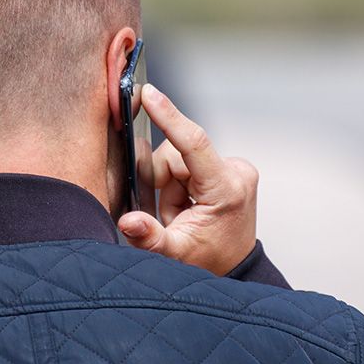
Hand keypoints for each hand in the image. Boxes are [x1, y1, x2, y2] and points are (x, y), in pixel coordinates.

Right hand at [117, 84, 258, 275]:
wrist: (233, 268)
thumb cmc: (209, 261)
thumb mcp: (175, 253)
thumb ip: (149, 237)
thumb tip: (127, 220)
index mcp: (227, 189)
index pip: (194, 143)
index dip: (169, 116)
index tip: (150, 94)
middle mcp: (237, 172)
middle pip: (176, 155)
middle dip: (162, 183)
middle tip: (169, 214)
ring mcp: (236, 168)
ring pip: (179, 159)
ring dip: (170, 186)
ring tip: (180, 213)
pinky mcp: (230, 168)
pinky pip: (189, 163)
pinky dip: (178, 183)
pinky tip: (186, 204)